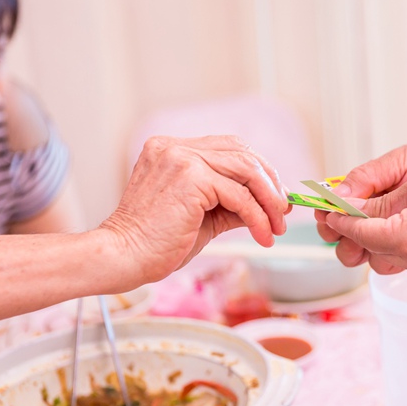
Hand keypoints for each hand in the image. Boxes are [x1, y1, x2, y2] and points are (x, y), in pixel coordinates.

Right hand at [100, 136, 287, 282]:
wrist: (123, 258)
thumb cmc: (156, 244)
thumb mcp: (203, 218)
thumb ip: (232, 204)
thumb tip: (271, 205)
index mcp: (171, 149)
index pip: (230, 148)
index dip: (259, 170)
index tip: (277, 197)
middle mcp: (175, 146)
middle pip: (242, 153)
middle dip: (270, 184)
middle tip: (283, 213)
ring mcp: (181, 158)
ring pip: (246, 170)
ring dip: (269, 200)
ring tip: (277, 227)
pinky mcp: (190, 178)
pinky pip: (239, 194)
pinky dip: (257, 216)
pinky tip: (262, 235)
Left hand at [314, 137, 406, 264]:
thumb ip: (377, 201)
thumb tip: (344, 208)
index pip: (357, 232)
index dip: (340, 218)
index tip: (327, 206)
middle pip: (370, 252)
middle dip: (359, 230)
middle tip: (353, 208)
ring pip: (390, 259)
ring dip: (383, 239)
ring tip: (391, 212)